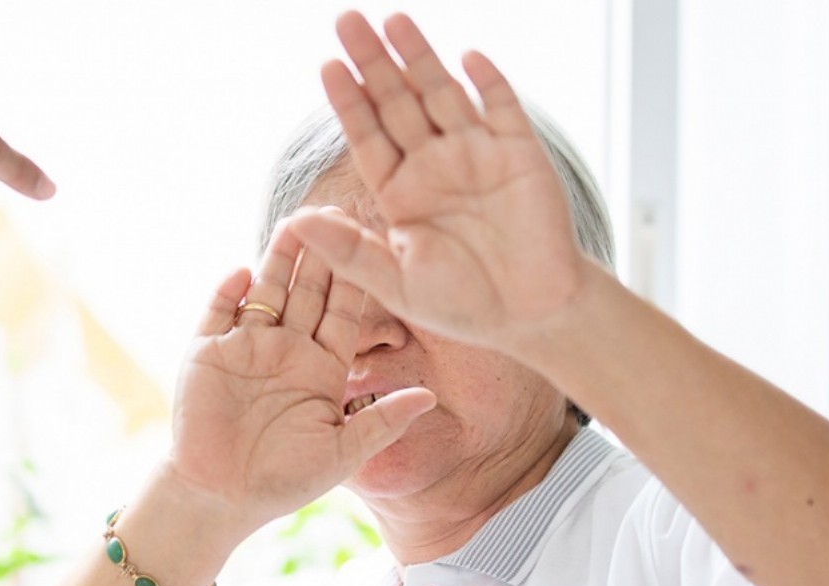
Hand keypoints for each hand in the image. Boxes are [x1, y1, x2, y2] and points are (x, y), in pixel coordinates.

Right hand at [167, 217, 434, 527]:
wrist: (219, 498)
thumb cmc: (283, 480)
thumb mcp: (342, 452)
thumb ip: (382, 420)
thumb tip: (431, 398)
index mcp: (322, 368)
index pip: (343, 313)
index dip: (355, 280)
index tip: (372, 243)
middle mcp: (287, 349)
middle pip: (307, 291)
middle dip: (321, 254)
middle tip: (335, 212)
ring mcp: (246, 346)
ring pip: (267, 291)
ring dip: (279, 259)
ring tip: (294, 224)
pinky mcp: (207, 351)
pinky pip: (218, 311)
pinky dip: (229, 291)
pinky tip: (244, 273)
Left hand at [288, 13, 588, 351]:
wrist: (533, 314)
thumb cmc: (462, 302)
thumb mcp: (396, 283)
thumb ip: (348, 251)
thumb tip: (295, 222)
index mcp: (401, 192)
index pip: (368, 135)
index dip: (349, 100)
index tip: (328, 66)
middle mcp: (434, 166)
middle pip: (397, 102)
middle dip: (373, 62)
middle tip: (347, 20)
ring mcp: (477, 155)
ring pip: (442, 95)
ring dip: (419, 58)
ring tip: (394, 20)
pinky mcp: (520, 155)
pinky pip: (502, 109)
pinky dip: (488, 82)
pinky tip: (467, 56)